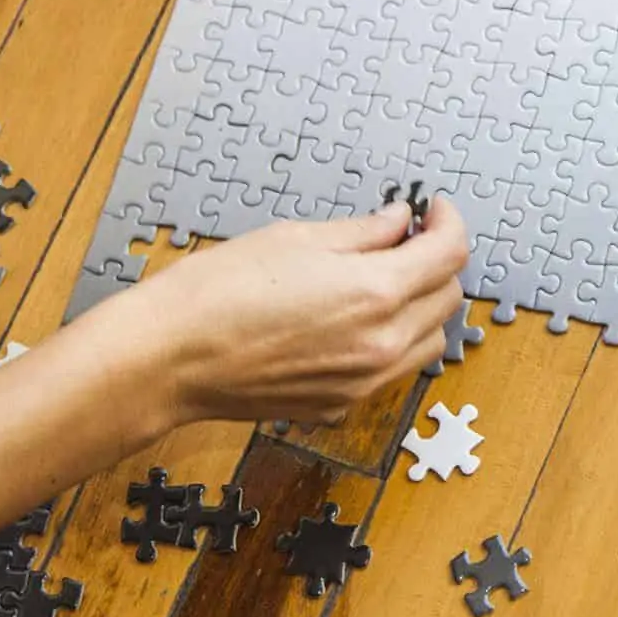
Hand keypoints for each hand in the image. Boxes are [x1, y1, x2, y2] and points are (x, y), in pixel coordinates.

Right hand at [112, 200, 469, 425]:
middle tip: (407, 240)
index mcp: (375, 293)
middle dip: (437, 263)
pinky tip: (357, 321)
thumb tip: (400, 221)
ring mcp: (365, 381)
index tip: (434, 211)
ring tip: (386, 280)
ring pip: (429, 340)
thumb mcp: (295, 238)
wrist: (167, 359)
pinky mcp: (342, 404)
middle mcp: (382, 343)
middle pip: (448, 298)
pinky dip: (393, 342)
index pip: (449, 255)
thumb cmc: (217, 291)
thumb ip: (362, 232)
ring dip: (422, 306)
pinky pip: (392, 370)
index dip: (449, 223)